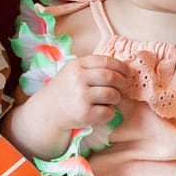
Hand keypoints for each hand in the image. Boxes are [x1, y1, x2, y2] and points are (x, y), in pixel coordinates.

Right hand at [15, 54, 130, 154]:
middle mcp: (78, 79)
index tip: (128, 73)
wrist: (48, 111)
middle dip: (123, 83)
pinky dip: (109, 113)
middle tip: (125, 87)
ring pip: (113, 95)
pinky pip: (109, 112)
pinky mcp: (85, 114)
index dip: (121, 67)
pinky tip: (100, 111)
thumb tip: (123, 69)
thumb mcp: (73, 72)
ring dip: (116, 99)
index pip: (105, 61)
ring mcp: (81, 97)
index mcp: (76, 66)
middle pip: (112, 77)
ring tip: (109, 100)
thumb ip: (93, 68)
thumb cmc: (65, 90)